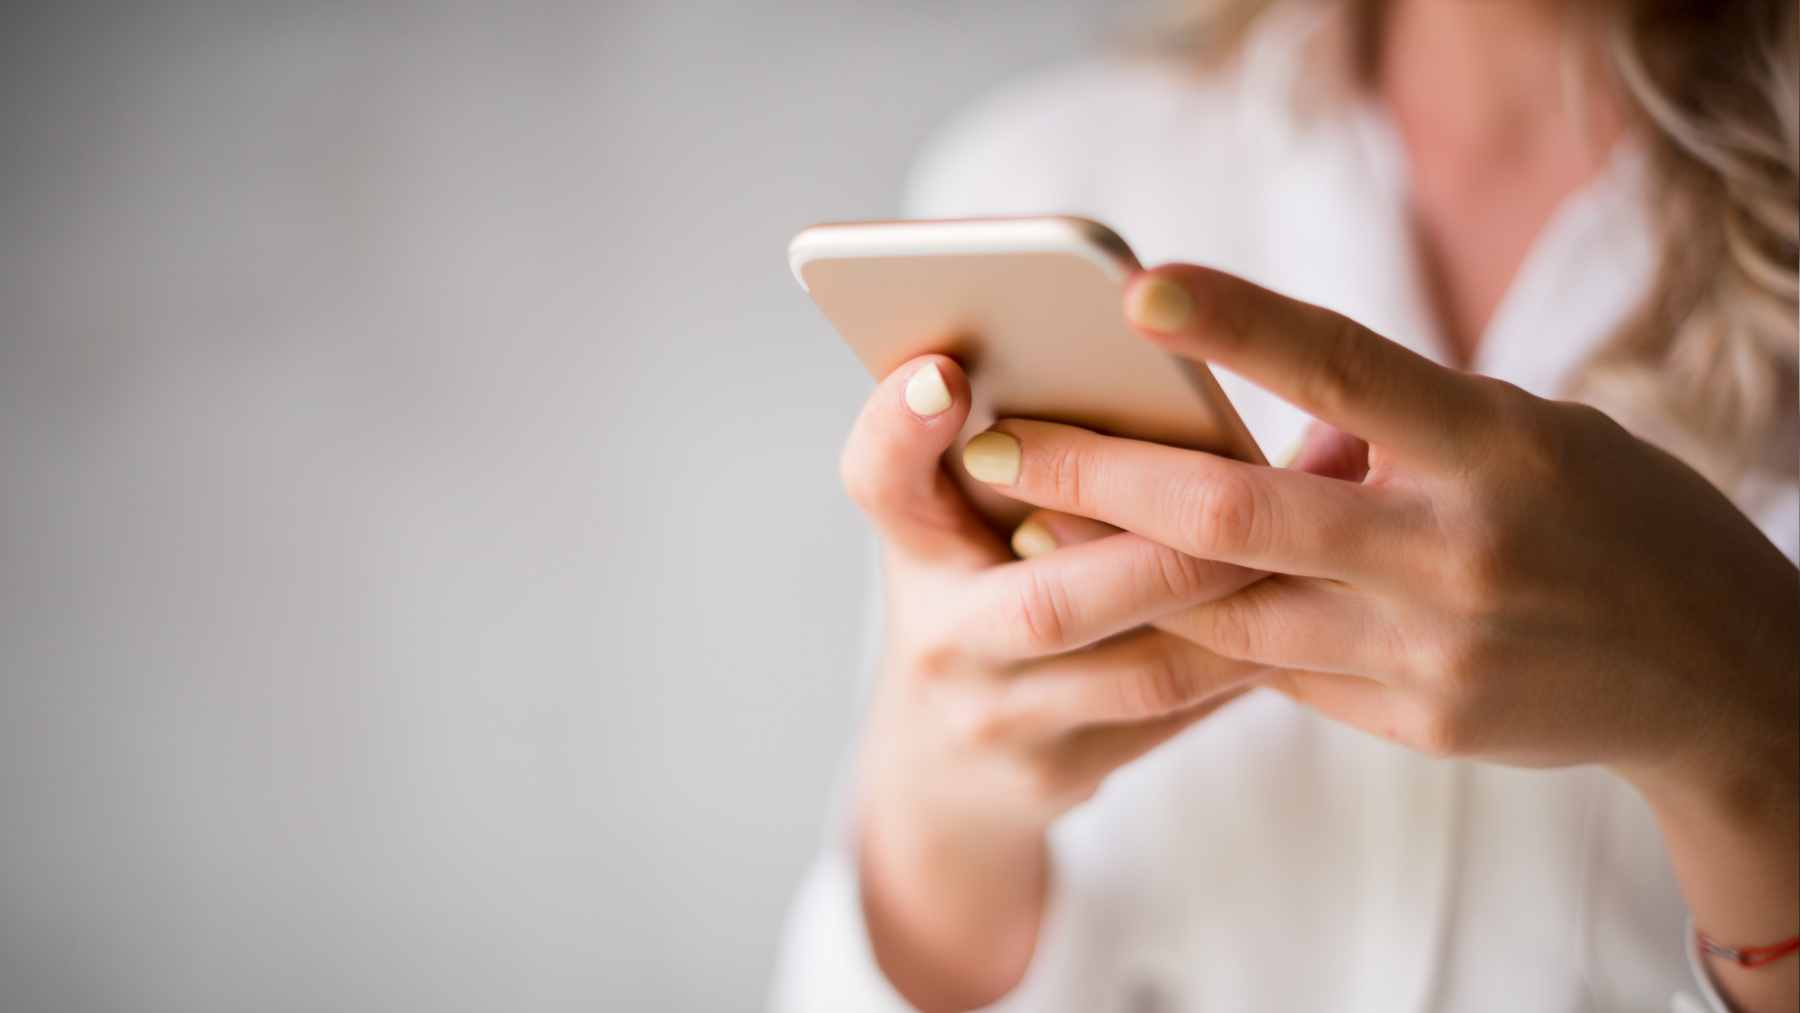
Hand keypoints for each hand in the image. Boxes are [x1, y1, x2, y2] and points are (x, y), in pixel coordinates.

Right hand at [839, 352, 1264, 1009]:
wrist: (943, 773)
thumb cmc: (976, 597)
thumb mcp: (963, 525)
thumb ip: (1027, 454)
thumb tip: (1162, 348)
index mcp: (911, 548)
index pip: (880, 481)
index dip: (901, 429)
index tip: (946, 374)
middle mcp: (942, 639)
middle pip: (1050, 602)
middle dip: (1168, 547)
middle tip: (1261, 485)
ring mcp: (1000, 720)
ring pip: (1144, 671)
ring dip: (1242, 605)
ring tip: (1321, 537)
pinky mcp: (1061, 775)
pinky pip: (1179, 713)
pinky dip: (1250, 656)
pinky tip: (1314, 607)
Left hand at [961, 264, 1799, 1009]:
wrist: (1713, 679)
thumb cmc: (1612, 520)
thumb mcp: (1529, 438)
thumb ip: (1401, 430)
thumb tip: (1276, 430)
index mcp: (1499, 448)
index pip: (1351, 370)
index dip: (1242, 326)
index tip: (1136, 288)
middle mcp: (1457, 553)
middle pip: (1238, 517)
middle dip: (1099, 476)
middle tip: (994, 439)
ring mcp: (1432, 653)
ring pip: (1227, 612)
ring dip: (1117, 567)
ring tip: (1030, 521)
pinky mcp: (1414, 723)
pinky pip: (1275, 671)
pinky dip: (1209, 628)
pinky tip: (1145, 596)